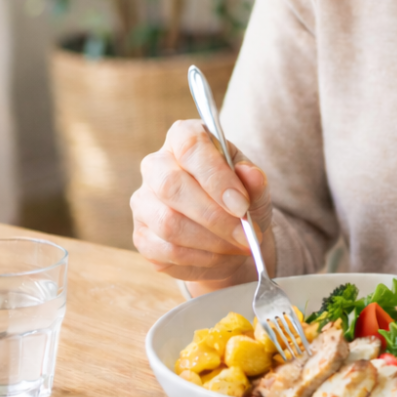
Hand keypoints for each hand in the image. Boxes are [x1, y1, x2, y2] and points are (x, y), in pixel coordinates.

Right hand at [130, 119, 273, 290]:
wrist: (229, 235)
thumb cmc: (239, 200)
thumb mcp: (254, 186)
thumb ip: (254, 180)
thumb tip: (251, 175)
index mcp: (184, 137)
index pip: (190, 146)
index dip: (215, 176)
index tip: (241, 205)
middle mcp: (156, 165)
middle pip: (171, 186)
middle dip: (214, 216)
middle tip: (245, 234)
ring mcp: (143, 201)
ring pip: (168, 223)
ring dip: (211, 241)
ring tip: (238, 246)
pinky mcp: (142, 236)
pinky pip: (167, 251)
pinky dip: (200, 259)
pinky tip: (220, 256)